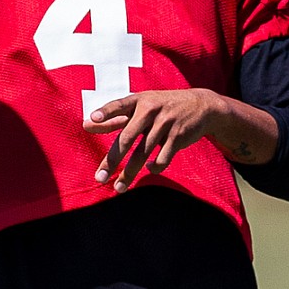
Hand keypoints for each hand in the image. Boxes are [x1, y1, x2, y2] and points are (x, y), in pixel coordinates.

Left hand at [90, 88, 225, 191]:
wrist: (202, 105)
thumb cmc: (162, 107)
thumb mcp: (142, 106)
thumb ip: (114, 117)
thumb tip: (86, 125)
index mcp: (139, 101)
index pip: (118, 106)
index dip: (105, 112)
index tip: (92, 119)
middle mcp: (151, 110)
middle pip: (127, 138)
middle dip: (113, 160)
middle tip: (100, 178)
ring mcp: (166, 124)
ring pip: (143, 154)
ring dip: (129, 173)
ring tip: (119, 188)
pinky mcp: (178, 137)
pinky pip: (162, 159)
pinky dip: (154, 167)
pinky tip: (150, 168)